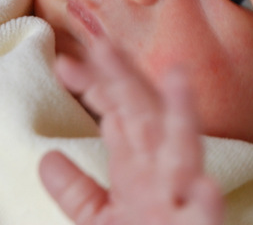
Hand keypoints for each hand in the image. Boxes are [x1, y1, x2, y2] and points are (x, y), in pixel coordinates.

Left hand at [39, 42, 223, 224]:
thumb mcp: (102, 220)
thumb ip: (77, 189)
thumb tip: (46, 156)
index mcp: (138, 166)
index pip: (117, 112)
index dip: (94, 84)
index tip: (64, 63)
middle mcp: (160, 173)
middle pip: (144, 115)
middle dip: (126, 79)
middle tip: (102, 44)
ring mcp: (180, 199)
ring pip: (184, 151)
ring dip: (182, 115)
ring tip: (177, 77)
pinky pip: (203, 215)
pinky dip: (205, 200)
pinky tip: (202, 185)